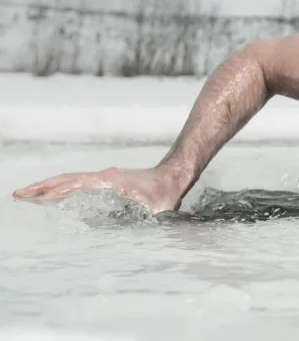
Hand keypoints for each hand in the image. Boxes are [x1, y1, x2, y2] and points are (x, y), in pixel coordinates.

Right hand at [12, 166, 184, 213]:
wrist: (173, 176)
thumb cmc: (164, 193)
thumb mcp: (155, 207)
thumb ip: (142, 216)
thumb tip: (127, 228)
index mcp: (110, 180)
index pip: (76, 185)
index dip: (56, 192)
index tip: (36, 200)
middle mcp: (103, 176)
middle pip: (66, 178)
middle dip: (42, 187)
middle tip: (19, 194)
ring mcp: (103, 176)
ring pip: (70, 178)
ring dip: (48, 185)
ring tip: (27, 194)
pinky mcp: (106, 180)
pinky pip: (77, 182)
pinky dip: (61, 186)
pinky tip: (53, 196)